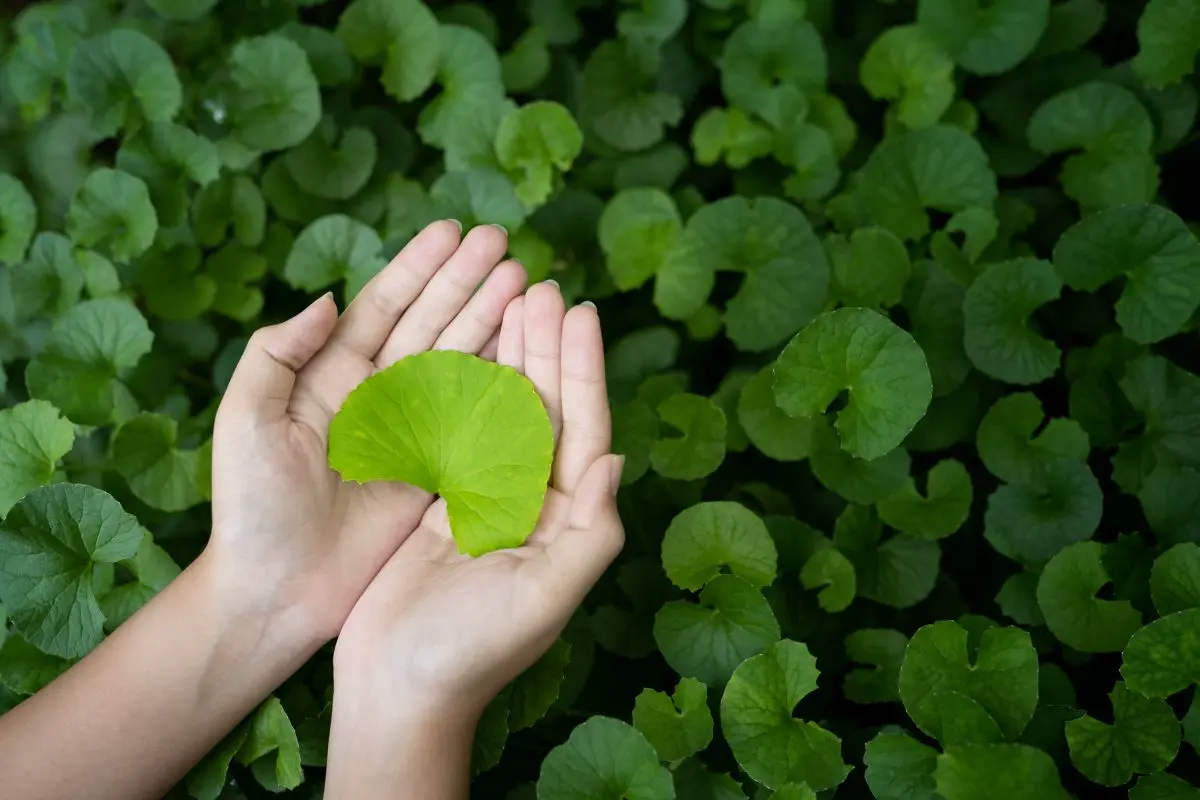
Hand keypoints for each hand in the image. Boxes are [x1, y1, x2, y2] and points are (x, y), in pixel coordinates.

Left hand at [204, 221, 527, 642]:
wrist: (277, 589)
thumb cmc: (251, 506)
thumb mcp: (246, 419)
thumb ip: (277, 353)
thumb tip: (330, 300)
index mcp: (333, 374)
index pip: (384, 306)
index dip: (419, 267)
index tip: (453, 230)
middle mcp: (378, 394)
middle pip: (431, 323)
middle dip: (467, 282)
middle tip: (504, 242)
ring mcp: (412, 431)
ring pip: (459, 361)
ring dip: (491, 321)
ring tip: (525, 283)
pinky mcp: (436, 470)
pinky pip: (474, 418)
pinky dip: (501, 382)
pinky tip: (528, 350)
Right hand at [331, 282, 624, 718]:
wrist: (397, 689)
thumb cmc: (472, 651)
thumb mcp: (544, 597)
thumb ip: (590, 533)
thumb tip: (616, 461)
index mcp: (565, 521)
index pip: (584, 430)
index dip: (583, 369)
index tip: (581, 311)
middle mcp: (532, 504)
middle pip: (546, 409)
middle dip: (547, 347)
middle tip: (542, 286)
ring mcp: (486, 501)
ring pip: (503, 412)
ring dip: (509, 358)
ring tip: (509, 300)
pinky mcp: (441, 505)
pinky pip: (458, 432)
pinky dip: (462, 389)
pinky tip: (462, 348)